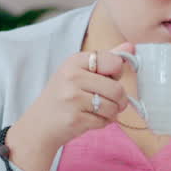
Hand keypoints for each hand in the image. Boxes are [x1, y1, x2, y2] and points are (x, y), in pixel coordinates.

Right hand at [5, 43, 134, 170]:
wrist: (39, 124)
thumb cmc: (64, 95)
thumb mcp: (79, 72)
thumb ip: (106, 59)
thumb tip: (131, 46)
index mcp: (75, 61)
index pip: (114, 62)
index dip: (116, 73)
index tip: (106, 79)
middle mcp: (72, 76)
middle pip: (117, 89)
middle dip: (119, 100)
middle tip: (108, 102)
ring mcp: (73, 98)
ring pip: (113, 107)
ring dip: (111, 113)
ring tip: (97, 111)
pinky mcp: (75, 118)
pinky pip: (104, 121)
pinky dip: (102, 123)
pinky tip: (89, 119)